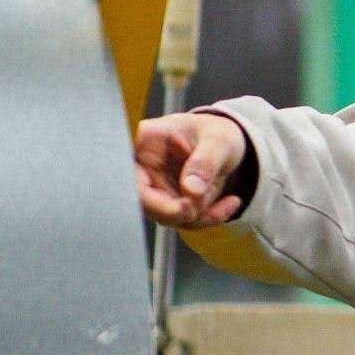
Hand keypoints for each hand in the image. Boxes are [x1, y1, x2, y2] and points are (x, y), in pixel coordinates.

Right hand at [136, 112, 248, 228]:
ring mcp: (153, 187)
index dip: (140, 190)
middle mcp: (142, 166)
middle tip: (201, 207)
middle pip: (141, 199)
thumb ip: (206, 161)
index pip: (124, 165)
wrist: (226, 145)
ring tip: (230, 200)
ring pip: (165, 216)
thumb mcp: (219, 140)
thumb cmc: (216, 134)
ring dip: (199, 215)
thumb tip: (192, 190)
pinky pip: (182, 221)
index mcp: (145, 140)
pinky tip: (230, 203)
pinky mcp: (167, 203)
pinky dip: (207, 218)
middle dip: (174, 211)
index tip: (177, 202)